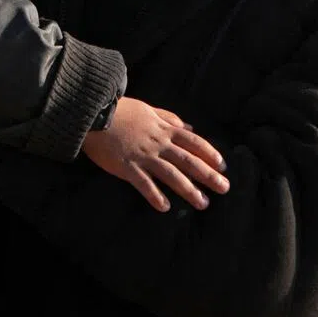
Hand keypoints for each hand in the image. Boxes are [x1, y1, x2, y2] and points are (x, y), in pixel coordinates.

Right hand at [82, 98, 228, 212]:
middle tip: (224, 188)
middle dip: (208, 175)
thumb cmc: (119, 110)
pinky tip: (164, 207)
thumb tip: (189, 127)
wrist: (93, 112)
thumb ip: (168, 118)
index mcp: (163, 129)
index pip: (193, 142)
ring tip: (203, 203)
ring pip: (171, 175)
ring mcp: (143, 156)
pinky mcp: (126, 167)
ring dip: (189, 190)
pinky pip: (143, 184)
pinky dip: (154, 195)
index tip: (223, 166)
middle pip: (188, 161)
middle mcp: (158, 144)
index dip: (210, 154)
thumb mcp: (148, 109)